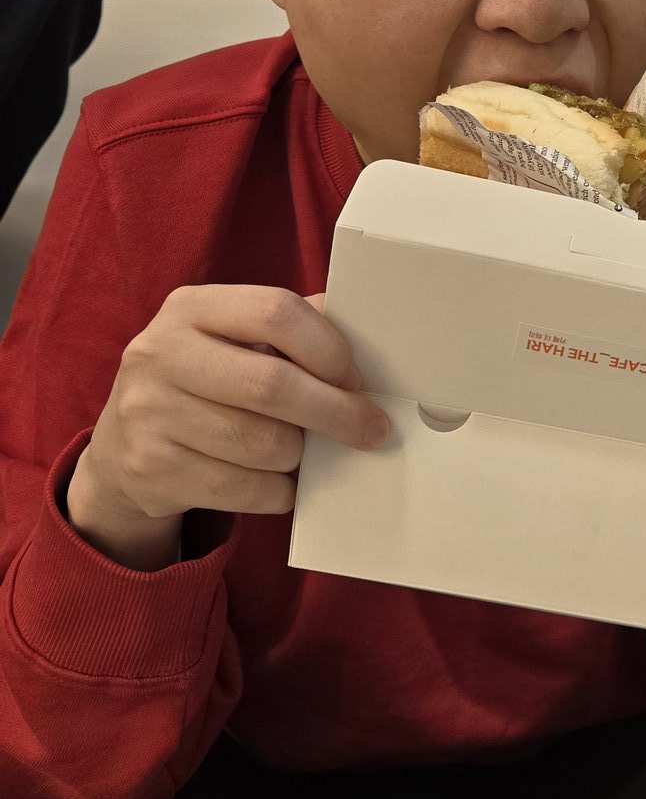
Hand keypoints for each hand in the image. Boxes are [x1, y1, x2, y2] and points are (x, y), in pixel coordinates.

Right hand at [67, 286, 389, 569]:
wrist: (122, 448)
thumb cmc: (203, 383)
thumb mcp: (231, 339)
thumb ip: (291, 329)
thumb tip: (369, 335)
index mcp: (191, 307)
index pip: (276, 311)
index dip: (330, 348)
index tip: (356, 379)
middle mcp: (160, 353)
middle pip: (273, 385)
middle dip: (336, 412)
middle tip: (371, 429)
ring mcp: (149, 413)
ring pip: (264, 444)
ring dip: (300, 455)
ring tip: (300, 450)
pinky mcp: (151, 469)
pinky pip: (246, 489)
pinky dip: (277, 491)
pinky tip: (276, 482)